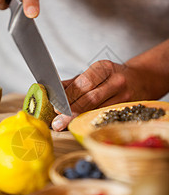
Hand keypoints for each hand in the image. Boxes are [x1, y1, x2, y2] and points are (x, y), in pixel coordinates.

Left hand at [52, 39, 168, 131]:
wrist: (141, 80)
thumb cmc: (112, 76)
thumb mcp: (94, 72)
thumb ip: (74, 82)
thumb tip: (54, 92)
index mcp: (104, 68)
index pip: (83, 83)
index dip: (68, 97)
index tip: (56, 107)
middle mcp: (116, 81)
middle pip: (90, 99)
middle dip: (71, 112)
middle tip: (57, 122)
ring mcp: (124, 97)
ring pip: (97, 111)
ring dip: (78, 120)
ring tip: (64, 126)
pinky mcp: (128, 110)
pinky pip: (105, 117)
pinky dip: (90, 122)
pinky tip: (80, 126)